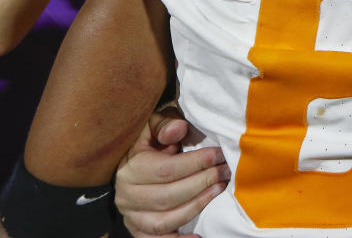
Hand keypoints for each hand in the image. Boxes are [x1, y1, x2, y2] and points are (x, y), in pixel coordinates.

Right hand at [115, 108, 228, 237]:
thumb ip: (164, 124)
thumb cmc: (147, 143)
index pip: (167, 170)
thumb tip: (179, 128)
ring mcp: (132, 216)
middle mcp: (127, 196)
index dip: (196, 163)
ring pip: (166, 220)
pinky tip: (198, 237)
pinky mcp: (139, 230)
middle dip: (202, 183)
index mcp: (130, 169)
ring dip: (197, 206)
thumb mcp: (151, 126)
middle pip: (169, 196)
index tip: (219, 155)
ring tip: (218, 190)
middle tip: (225, 172)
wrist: (128, 166)